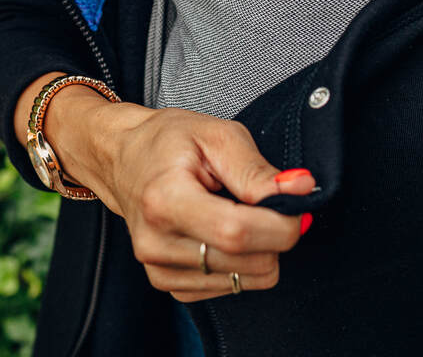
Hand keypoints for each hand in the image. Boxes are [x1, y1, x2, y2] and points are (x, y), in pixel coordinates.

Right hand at [42, 85, 314, 301]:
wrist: (122, 159)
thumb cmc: (167, 142)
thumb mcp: (216, 135)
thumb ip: (257, 169)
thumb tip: (300, 191)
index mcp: (165, 201)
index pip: (238, 233)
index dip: (282, 223)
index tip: (297, 201)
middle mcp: (156, 244)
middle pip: (250, 262)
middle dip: (275, 232)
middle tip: (260, 199)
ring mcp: (159, 270)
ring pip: (247, 279)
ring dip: (258, 248)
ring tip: (233, 211)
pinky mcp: (168, 285)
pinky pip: (232, 287)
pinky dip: (240, 261)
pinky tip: (220, 230)